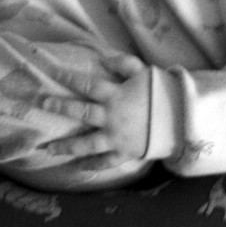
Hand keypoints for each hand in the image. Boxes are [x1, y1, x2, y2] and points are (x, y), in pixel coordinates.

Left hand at [41, 55, 151, 170]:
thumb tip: (102, 60)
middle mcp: (112, 117)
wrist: (182, 117)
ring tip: (48, 149)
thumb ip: (123, 63)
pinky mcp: (124, 153)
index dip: (70, 78)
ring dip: (66, 146)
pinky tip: (78, 166)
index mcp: (116, 95)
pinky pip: (105, 162)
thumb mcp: (144, 71)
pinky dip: (92, 165)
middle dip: (61, 107)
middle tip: (43, 103)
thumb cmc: (161, 91)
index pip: (88, 84)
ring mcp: (117, 137)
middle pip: (82, 111)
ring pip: (87, 143)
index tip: (53, 73)